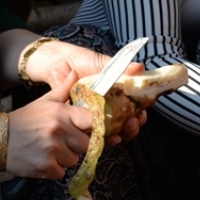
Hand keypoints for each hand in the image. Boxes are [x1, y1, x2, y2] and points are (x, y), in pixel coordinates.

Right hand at [4, 74, 95, 178]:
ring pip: (74, 160)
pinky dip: (54, 169)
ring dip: (65, 158)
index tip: (92, 131)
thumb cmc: (24, 120)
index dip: (95, 128)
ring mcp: (53, 150)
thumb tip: (75, 72)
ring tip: (49, 149)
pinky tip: (42, 159)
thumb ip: (64, 88)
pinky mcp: (46, 167)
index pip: (94, 122)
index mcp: (62, 113)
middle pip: (87, 144)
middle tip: (62, 141)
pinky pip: (62, 172)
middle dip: (78, 145)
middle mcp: (60, 131)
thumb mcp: (44, 101)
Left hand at [23, 41, 148, 140]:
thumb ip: (121, 67)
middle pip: (125, 125)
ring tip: (121, 129)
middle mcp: (107, 108)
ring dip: (120, 134)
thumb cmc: (81, 61)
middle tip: (132, 121)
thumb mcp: (102, 64)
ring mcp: (93, 117)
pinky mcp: (78, 122)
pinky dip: (101, 138)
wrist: (58, 62)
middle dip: (132, 127)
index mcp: (116, 95)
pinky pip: (92, 135)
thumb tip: (140, 68)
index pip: (133, 109)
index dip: (140, 114)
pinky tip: (106, 135)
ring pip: (111, 133)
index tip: (141, 113)